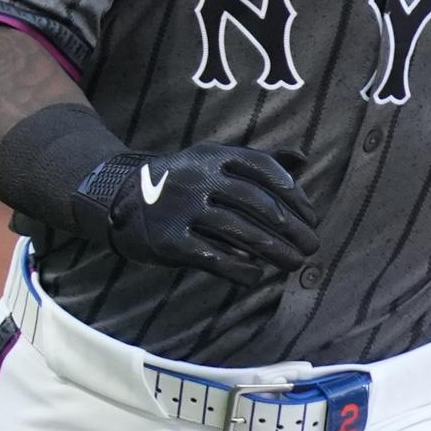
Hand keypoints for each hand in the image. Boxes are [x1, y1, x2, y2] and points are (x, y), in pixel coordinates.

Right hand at [80, 142, 318, 284]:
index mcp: (214, 155)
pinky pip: (214, 257)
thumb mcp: (211, 160)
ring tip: (295, 263)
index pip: (264, 170)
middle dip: (291, 228)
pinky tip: (256, 274)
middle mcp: (199, 177)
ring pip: (240, 232)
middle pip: (257, 203)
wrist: (118, 197)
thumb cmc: (180, 181)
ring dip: (275, 251)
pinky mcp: (169, 240)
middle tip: (311, 245)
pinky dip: (240, 268)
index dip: (294, 195)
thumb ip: (255, 161)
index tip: (312, 217)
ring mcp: (182, 208)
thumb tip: (302, 157)